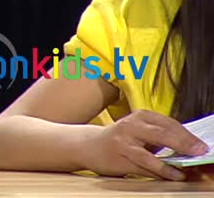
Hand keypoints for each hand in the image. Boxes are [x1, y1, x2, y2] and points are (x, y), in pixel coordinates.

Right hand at [78, 109, 205, 180]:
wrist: (89, 145)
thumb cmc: (121, 139)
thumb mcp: (140, 130)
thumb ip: (161, 136)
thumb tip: (191, 148)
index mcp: (141, 116)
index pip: (169, 124)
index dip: (188, 136)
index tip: (203, 146)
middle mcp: (130, 126)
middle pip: (161, 134)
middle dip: (184, 144)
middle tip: (200, 152)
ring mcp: (123, 142)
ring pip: (149, 154)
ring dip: (169, 165)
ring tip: (183, 171)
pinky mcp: (118, 158)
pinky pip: (142, 167)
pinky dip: (158, 172)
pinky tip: (170, 175)